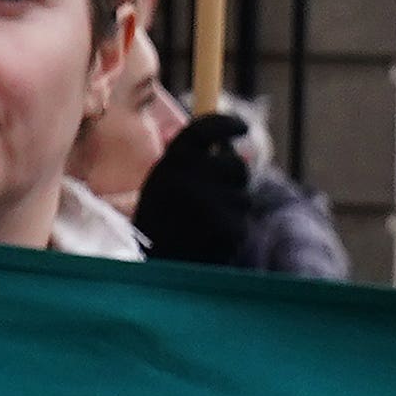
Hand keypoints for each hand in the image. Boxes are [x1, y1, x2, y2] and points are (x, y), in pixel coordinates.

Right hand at [133, 107, 259, 268]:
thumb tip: (234, 150)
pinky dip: (233, 230)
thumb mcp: (163, 187)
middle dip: (235, 175)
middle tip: (225, 187)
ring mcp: (207, 204)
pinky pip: (243, 221)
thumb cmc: (160, 226)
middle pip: (232, 163)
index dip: (225, 124)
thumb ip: (192, 166)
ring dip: (233, 207)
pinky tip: (211, 241)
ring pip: (242, 195)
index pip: (202, 130)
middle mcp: (185, 179)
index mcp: (167, 166)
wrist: (153, 271)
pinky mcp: (226, 228)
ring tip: (206, 225)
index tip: (242, 126)